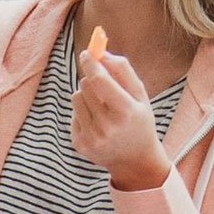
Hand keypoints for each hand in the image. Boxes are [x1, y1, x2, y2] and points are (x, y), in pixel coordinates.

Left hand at [69, 49, 169, 191]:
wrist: (135, 160)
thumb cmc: (138, 121)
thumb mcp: (140, 95)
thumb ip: (123, 71)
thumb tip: (101, 53)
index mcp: (126, 112)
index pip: (99, 80)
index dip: (91, 64)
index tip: (87, 53)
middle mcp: (107, 126)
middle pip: (86, 86)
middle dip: (92, 79)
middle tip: (101, 83)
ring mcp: (91, 137)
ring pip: (76, 97)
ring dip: (86, 95)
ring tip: (102, 107)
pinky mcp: (79, 144)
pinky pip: (73, 114)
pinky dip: (83, 113)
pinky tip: (98, 123)